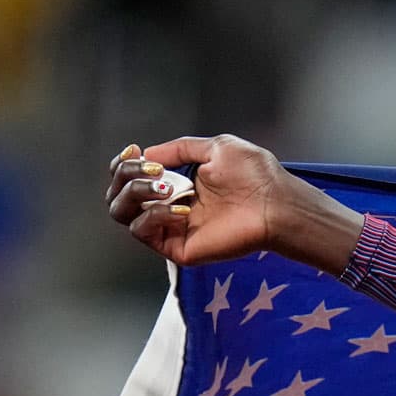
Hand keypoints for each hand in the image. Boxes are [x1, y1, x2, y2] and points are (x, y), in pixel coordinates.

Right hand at [104, 135, 360, 272]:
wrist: (277, 203)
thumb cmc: (256, 175)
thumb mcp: (216, 147)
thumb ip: (180, 148)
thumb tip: (148, 154)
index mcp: (176, 185)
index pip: (128, 179)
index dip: (123, 163)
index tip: (134, 150)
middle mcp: (169, 207)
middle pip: (118, 195)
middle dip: (126, 175)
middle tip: (153, 170)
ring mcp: (172, 229)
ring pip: (121, 213)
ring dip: (135, 192)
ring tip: (166, 187)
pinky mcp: (178, 248)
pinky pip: (142, 232)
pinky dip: (154, 215)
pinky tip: (181, 208)